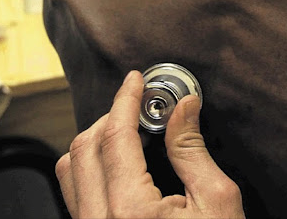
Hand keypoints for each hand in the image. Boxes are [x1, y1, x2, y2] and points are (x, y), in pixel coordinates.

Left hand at [56, 71, 244, 218]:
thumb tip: (183, 106)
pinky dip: (92, 168)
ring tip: (127, 131)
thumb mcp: (217, 201)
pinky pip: (76, 195)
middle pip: (82, 149)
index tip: (135, 80)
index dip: (125, 100)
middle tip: (137, 104)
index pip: (114, 137)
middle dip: (109, 116)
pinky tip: (120, 163)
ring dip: (94, 141)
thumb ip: (192, 149)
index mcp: (130, 212)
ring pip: (69, 172)